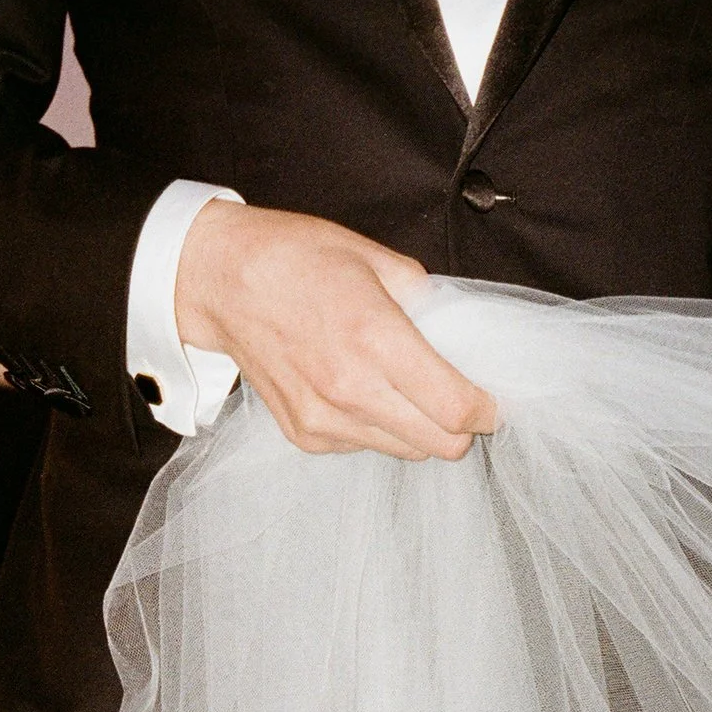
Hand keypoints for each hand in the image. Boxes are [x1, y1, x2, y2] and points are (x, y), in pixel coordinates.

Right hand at [175, 201, 497, 459]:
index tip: (491, 402)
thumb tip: (461, 337)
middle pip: (440, 445)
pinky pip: (366, 446)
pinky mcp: (305, 435)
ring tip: (399, 386)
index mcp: (376, 339)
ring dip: (418, 428)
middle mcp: (351, 389)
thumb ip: (428, 304)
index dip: (486, 411)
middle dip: (459, 425)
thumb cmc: (297, 259)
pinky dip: (377, 427)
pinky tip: (358, 389)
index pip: (456, 409)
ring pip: (406, 451)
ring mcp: (325, 418)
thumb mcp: (376, 260)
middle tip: (452, 395)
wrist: (220, 281)